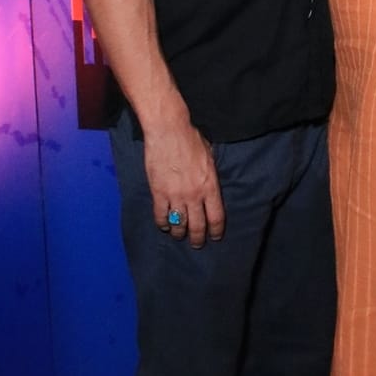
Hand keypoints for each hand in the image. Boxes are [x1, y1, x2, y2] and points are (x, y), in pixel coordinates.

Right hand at [143, 122, 224, 247]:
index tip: (214, 237)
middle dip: (197, 238)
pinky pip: (161, 215)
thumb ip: (210, 176)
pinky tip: (164, 226)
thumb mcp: (209, 158)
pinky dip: (162, 224)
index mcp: (210, 187)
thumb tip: (208, 185)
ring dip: (179, 233)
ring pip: (178, 224)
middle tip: (196, 243)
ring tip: (179, 236)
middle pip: (197, 226)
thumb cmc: (191, 139)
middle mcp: (194, 195)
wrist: (169, 131)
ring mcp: (176, 195)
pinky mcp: (158, 192)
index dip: (216, 231)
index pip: (216, 217)